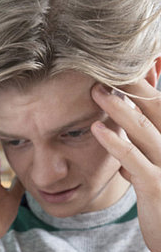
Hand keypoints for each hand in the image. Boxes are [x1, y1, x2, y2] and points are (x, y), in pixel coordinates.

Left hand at [91, 79, 160, 251]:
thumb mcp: (152, 174)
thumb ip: (140, 151)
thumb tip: (120, 132)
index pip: (157, 106)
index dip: (139, 86)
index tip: (115, 66)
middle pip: (154, 108)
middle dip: (129, 86)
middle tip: (102, 67)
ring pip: (144, 128)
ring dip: (118, 108)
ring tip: (95, 91)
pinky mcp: (157, 185)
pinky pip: (133, 158)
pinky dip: (114, 141)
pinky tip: (95, 129)